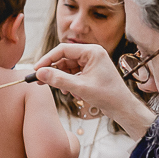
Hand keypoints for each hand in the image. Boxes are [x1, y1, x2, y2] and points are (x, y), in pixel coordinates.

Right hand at [33, 43, 155, 138]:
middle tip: (39, 81)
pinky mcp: (91, 72)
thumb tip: (39, 73)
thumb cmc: (107, 95)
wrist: (122, 108)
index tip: (36, 70)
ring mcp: (91, 63)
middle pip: (64, 58)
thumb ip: (58, 79)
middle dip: (53, 71)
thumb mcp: (79, 87)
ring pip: (67, 68)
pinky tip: (72, 93)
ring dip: (62, 80)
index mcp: (92, 51)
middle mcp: (92, 54)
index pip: (63, 50)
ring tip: (64, 92)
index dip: (47, 59)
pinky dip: (69, 83)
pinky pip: (73, 74)